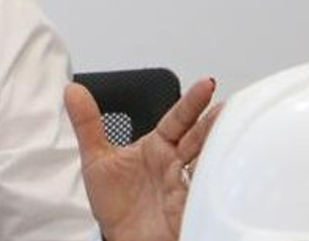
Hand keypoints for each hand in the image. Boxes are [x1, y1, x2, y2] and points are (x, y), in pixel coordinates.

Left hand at [65, 76, 221, 240]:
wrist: (122, 239)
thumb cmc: (116, 203)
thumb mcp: (97, 160)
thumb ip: (87, 124)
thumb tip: (72, 90)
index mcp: (158, 147)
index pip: (178, 119)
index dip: (192, 102)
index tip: (206, 84)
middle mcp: (176, 164)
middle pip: (199, 138)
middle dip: (214, 123)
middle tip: (228, 107)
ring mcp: (185, 186)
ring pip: (207, 162)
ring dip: (220, 149)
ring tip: (235, 132)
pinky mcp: (190, 209)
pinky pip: (206, 193)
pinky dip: (214, 182)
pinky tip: (223, 171)